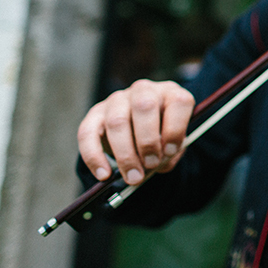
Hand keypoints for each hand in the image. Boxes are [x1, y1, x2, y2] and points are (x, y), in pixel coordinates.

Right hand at [77, 79, 194, 184]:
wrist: (141, 132)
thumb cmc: (162, 136)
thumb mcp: (173, 143)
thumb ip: (170, 153)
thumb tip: (155, 166)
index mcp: (170, 94)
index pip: (178, 101)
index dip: (175, 128)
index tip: (170, 151)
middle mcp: (144, 91)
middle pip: (144, 107)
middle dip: (147, 141)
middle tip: (150, 165)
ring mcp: (118, 99)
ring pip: (117, 121)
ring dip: (125, 154)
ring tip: (133, 176)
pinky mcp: (96, 113)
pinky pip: (88, 133)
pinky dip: (95, 157)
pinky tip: (104, 175)